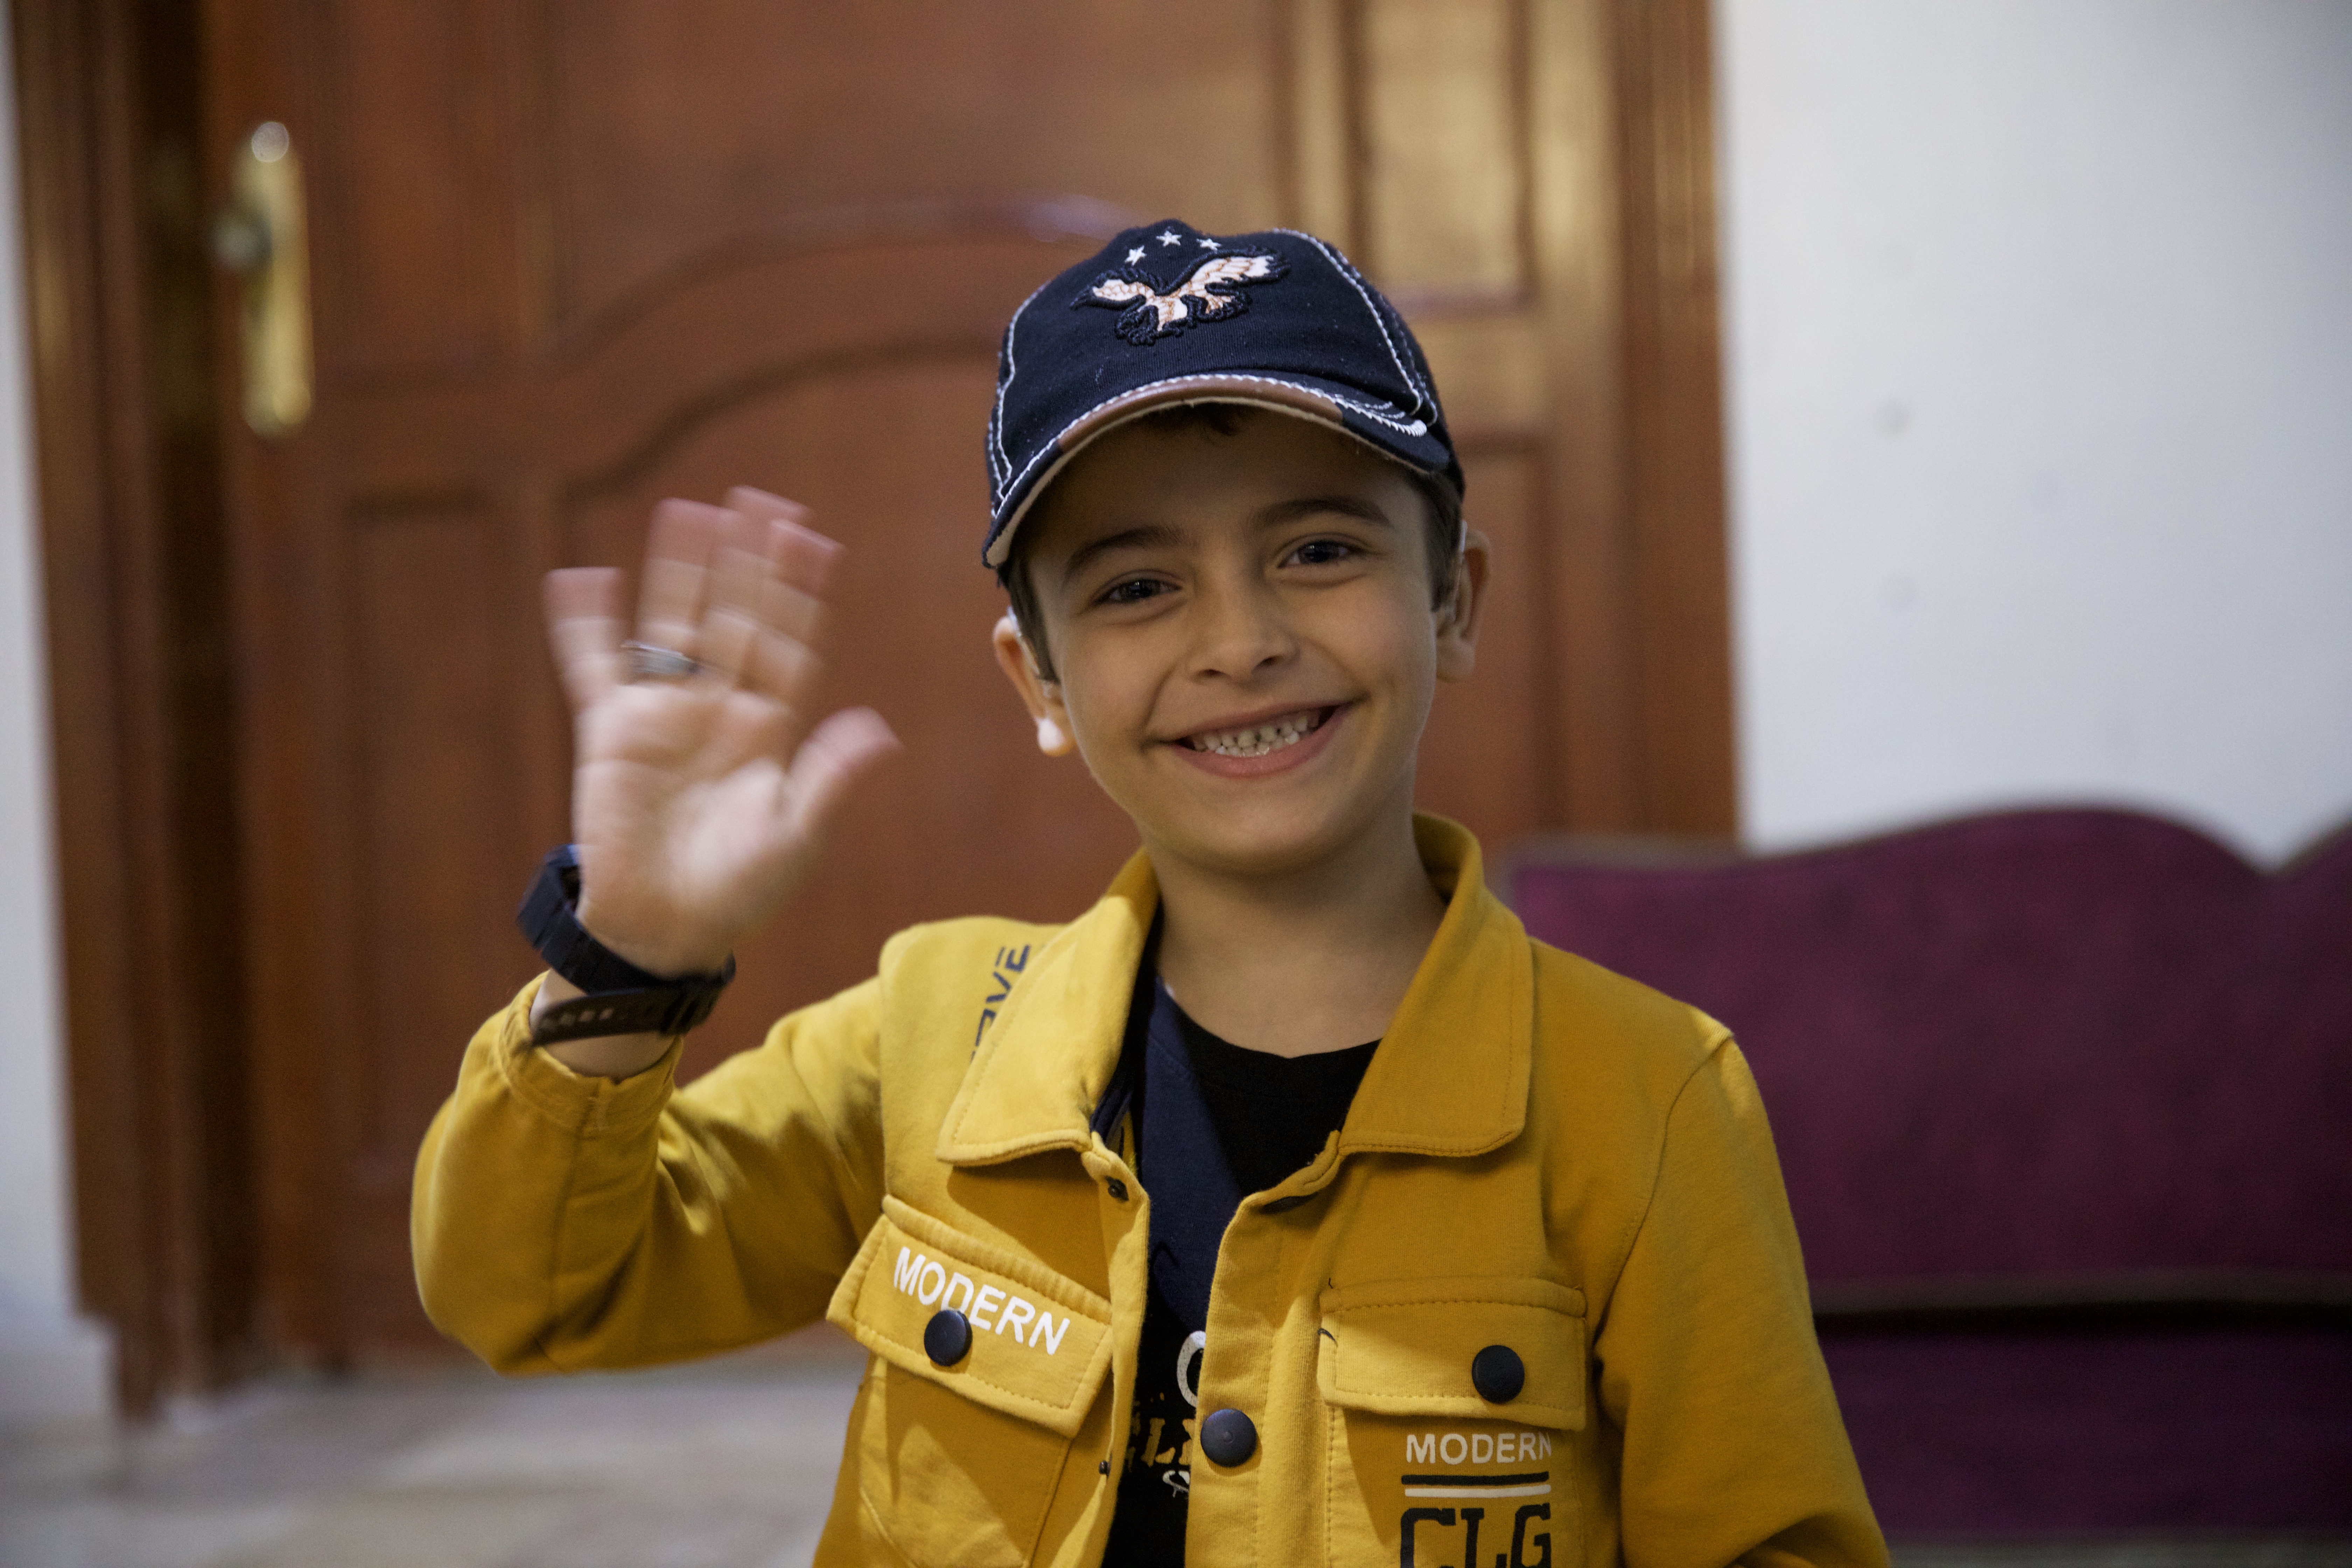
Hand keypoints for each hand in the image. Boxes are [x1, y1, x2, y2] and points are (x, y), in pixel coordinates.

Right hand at [542, 488, 898, 979]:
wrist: (667, 928)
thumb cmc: (739, 891)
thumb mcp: (794, 839)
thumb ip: (830, 782)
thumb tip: (879, 731)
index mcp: (772, 730)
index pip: (792, 645)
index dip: (803, 594)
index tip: (816, 542)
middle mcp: (722, 710)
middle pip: (738, 618)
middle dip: (750, 564)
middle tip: (763, 501)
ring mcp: (666, 715)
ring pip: (674, 624)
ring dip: (682, 571)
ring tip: (689, 511)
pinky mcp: (613, 732)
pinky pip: (595, 666)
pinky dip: (587, 625)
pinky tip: (586, 577)